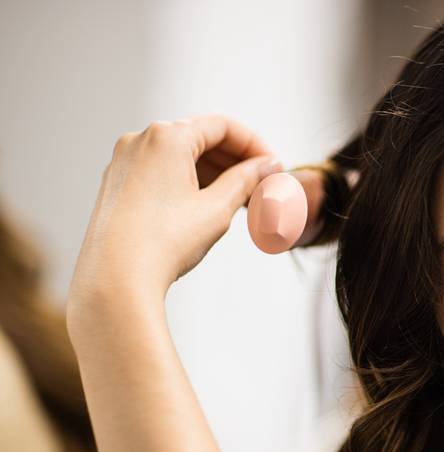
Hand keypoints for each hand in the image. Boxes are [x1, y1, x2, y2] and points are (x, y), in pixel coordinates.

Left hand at [68, 113, 281, 312]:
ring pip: (181, 156)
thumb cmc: (163, 242)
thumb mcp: (217, 208)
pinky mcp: (117, 184)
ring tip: (240, 199)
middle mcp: (140, 141)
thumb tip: (267, 166)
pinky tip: (208, 205)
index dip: (255, 145)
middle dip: (236, 160)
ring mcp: (125, 162)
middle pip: (200, 138)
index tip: (273, 167)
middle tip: (262, 185)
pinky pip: (162, 171)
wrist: (115, 279)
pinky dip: (189, 181)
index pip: (222, 126)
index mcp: (167, 137)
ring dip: (214, 172)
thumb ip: (246, 180)